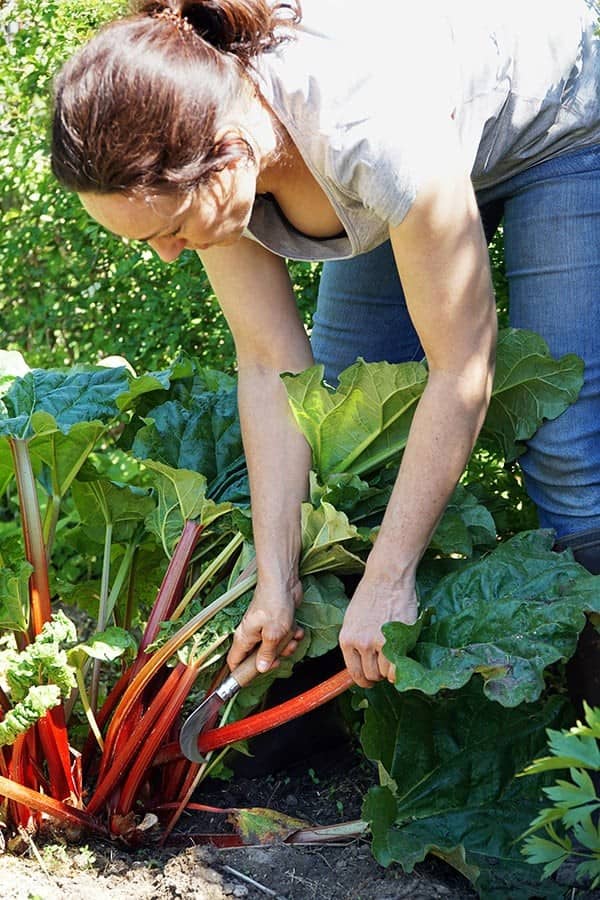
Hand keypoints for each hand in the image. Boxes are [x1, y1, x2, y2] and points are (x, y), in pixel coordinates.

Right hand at [227, 576, 303, 673]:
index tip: (255, 679)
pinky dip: (291, 635)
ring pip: (274, 648)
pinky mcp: (276, 623)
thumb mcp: (272, 634)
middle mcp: (251, 634)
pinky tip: (296, 629)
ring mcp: (264, 628)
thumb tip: (260, 669)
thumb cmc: (274, 604)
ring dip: (286, 646)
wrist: (284, 582)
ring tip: (292, 637)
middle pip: (258, 658)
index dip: (242, 674)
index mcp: (244, 638)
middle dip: (274, 659)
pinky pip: (283, 637)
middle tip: (282, 655)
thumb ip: (266, 653)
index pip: (234, 662)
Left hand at [339, 573, 418, 687]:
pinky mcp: (396, 640)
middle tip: (385, 666)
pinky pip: (396, 669)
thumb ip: (356, 641)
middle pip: (370, 676)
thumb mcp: (353, 619)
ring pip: (384, 674)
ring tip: (394, 657)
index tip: (370, 680)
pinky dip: (400, 670)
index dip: (364, 680)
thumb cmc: (372, 594)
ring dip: (390, 670)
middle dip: (378, 674)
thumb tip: (362, 662)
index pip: (353, 672)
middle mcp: (360, 643)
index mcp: (346, 638)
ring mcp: (378, 643)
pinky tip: (402, 659)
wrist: (387, 577)